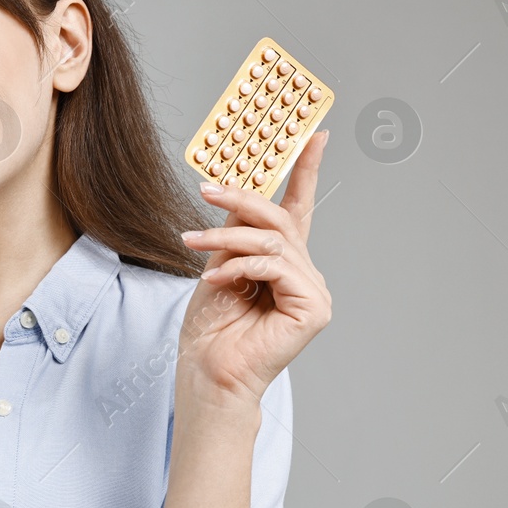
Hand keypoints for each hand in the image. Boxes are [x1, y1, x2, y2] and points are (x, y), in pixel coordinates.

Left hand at [176, 129, 333, 408]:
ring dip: (227, 236)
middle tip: (206, 190)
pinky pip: (276, 267)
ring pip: (272, 241)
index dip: (307, 172)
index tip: (315, 135)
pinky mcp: (313, 309)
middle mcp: (304, 274)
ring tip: (192, 240)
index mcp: (283, 263)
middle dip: (242, 200)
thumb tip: (241, 204)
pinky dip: (239, 267)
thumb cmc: (210, 329)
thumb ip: (237, 238)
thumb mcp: (219, 267)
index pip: (297, 210)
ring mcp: (313, 292)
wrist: (207, 372)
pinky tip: (214, 277)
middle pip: (280, 220)